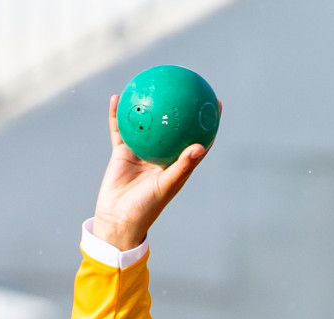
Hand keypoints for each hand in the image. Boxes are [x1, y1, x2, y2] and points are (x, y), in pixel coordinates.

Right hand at [92, 94, 215, 250]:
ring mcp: (142, 153)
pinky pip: (120, 129)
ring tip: (150, 82)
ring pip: (146, 124)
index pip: (198, 139)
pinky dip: (118, 115)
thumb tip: (201, 146)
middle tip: (187, 84)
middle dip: (179, 107)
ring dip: (148, 105)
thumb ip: (182, 167)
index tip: (216, 103)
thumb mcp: (167, 186)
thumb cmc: (146, 208)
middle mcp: (162, 156)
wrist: (118, 220)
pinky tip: (118, 97)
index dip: (208, 123)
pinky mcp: (122, 153)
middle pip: (172, 126)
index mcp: (177, 165)